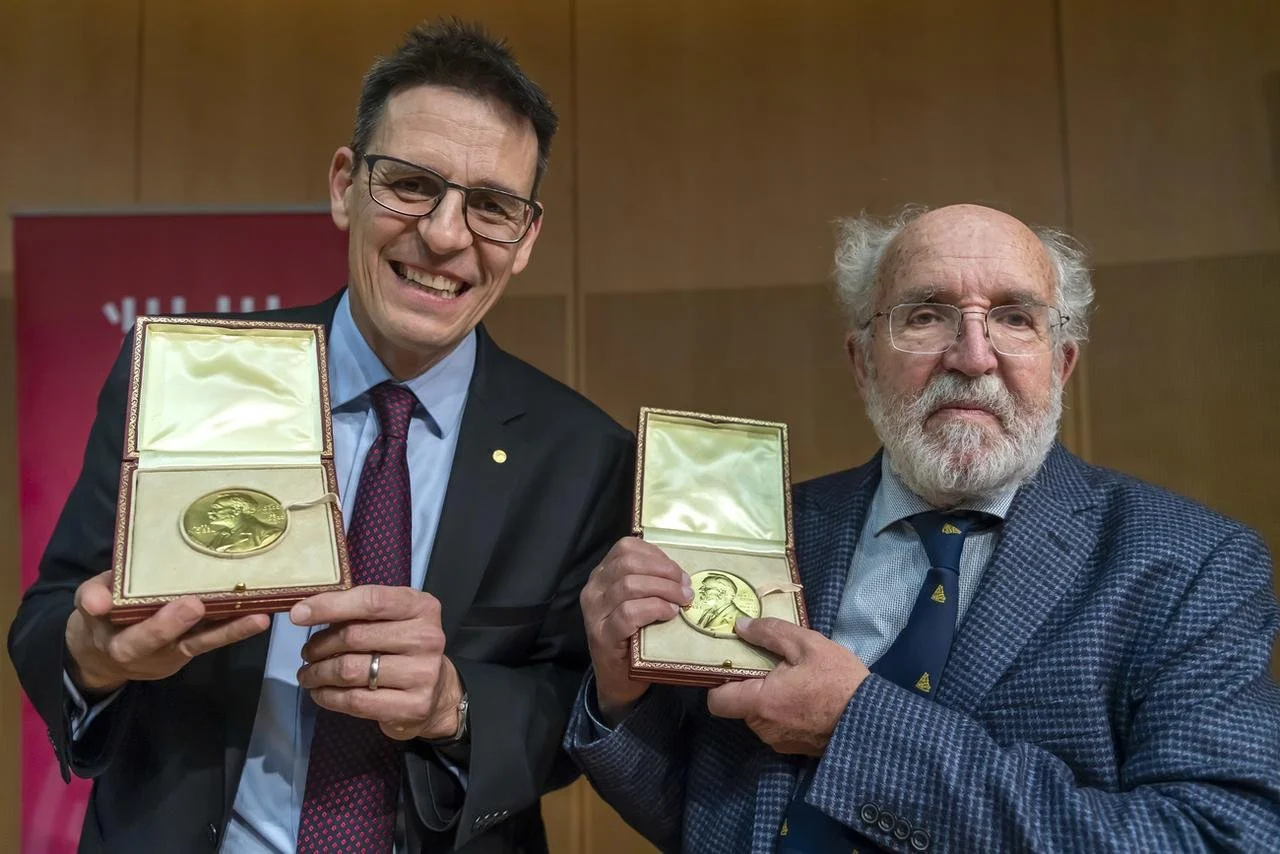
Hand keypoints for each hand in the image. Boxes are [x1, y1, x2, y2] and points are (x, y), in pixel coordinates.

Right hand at [64, 571, 271, 694]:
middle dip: (184, 625)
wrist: (106, 648)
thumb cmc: (101, 616)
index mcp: (119, 644)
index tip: (182, 605)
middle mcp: (151, 655)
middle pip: (171, 644)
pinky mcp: (193, 647)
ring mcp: (176, 653)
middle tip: (198, 605)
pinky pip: (214, 638)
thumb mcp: (88, 603)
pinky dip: (236, 628)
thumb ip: (93, 597)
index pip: (134, 640)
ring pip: (203, 643)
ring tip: (258, 618)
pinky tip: (261, 614)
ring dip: (231, 631)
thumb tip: (97, 600)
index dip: (158, 626)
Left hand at [292, 585, 461, 741]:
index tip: (298, 615)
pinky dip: (328, 696)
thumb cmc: (405, 648)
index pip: (371, 601)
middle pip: (355, 637)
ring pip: (351, 670)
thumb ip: (361, 611)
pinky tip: (320, 692)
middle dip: (320, 646)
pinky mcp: (413, 705)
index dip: (330, 606)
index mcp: (421, 607)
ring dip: (319, 673)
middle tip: (307, 653)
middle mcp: (427, 638)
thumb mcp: (394, 619)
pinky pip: (356, 700)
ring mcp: (422, 673)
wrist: (438, 692)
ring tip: (308, 674)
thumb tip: (305, 611)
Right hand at [580, 537, 692, 723]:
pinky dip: (655, 608)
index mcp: (602, 575)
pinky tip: (669, 614)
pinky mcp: (602, 635)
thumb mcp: (639, 602)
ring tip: (682, 602)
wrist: (618, 681)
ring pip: (629, 585)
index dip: (657, 555)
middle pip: (629, 563)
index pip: (626, 548)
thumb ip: (650, 582)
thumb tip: (681, 573)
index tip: (678, 572)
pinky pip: (629, 612)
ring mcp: (594, 613)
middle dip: (664, 572)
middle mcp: (593, 589)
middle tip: (686, 588)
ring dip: (664, 590)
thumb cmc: (634, 638)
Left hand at [706, 616, 867, 755]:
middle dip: (751, 686)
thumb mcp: (806, 645)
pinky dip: (784, 712)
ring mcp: (779, 742)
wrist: (873, 719)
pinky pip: (777, 727)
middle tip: (774, 666)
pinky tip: (806, 698)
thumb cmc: (838, 680)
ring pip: (759, 716)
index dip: (720, 682)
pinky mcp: (794, 749)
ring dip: (769, 699)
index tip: (735, 664)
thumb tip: (739, 626)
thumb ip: (768, 633)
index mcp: (760, 704)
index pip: (716, 701)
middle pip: (739, 705)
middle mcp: (763, 729)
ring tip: (795, 681)